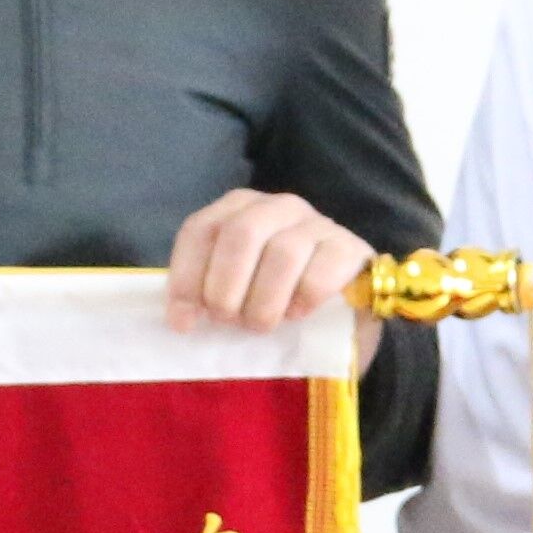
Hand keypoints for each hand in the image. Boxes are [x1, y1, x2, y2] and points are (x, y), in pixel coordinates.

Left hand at [167, 188, 377, 330]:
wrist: (343, 317)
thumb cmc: (279, 303)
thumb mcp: (237, 292)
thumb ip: (208, 293)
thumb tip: (181, 319)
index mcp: (240, 210)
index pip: (201, 230)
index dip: (187, 277)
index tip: (184, 322)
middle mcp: (278, 207)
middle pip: (241, 233)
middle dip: (226, 287)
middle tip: (229, 321)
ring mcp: (319, 224)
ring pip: (282, 253)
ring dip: (264, 301)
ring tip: (262, 325)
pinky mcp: (351, 250)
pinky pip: (320, 274)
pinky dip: (302, 301)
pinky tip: (298, 315)